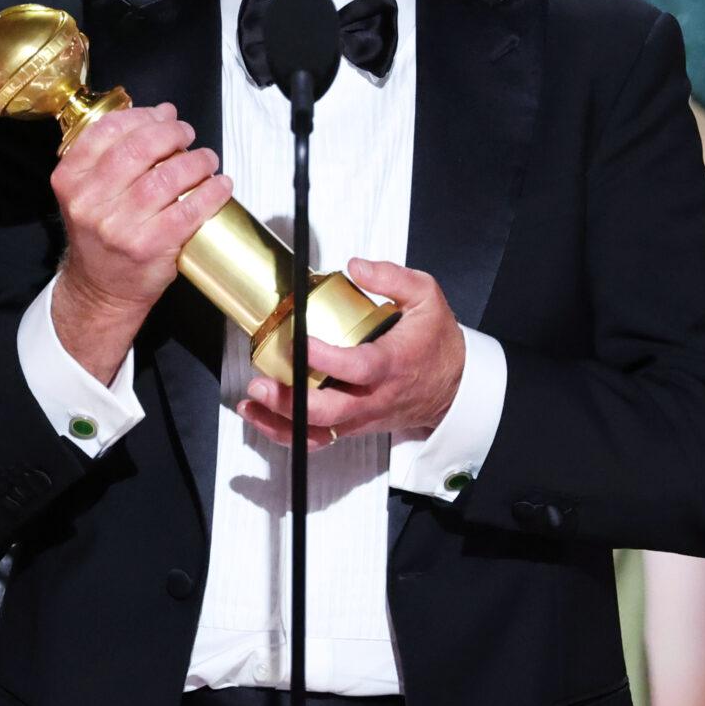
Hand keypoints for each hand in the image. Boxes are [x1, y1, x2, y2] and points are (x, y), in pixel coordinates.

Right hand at [50, 102, 233, 380]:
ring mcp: (118, 226)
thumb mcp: (90, 191)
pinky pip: (188, 210)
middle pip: (139, 148)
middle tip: (187, 134)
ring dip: (196, 161)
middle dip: (172, 133)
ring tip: (207, 160)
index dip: (143, 116)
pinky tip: (220, 186)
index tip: (164, 116)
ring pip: (167, 177)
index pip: (107, 130)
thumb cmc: (100, 235)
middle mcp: (89, 201)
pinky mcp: (148, 246)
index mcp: (70, 179)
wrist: (99, 290)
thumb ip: (117, 152)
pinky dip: (211, 193)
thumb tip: (164, 113)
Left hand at [238, 259, 462, 448]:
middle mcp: (374, 396)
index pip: (357, 367)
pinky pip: (319, 438)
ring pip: (320, 431)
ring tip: (251, 404)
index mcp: (392, 364)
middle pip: (330, 411)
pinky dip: (287, 433)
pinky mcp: (354, 425)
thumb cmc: (436, 342)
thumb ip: (392, 277)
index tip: (300, 343)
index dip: (326, 360)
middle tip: (261, 383)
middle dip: (291, 401)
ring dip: (280, 422)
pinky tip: (262, 417)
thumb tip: (356, 266)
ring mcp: (362, 416)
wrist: (453, 385)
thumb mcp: (427, 297)